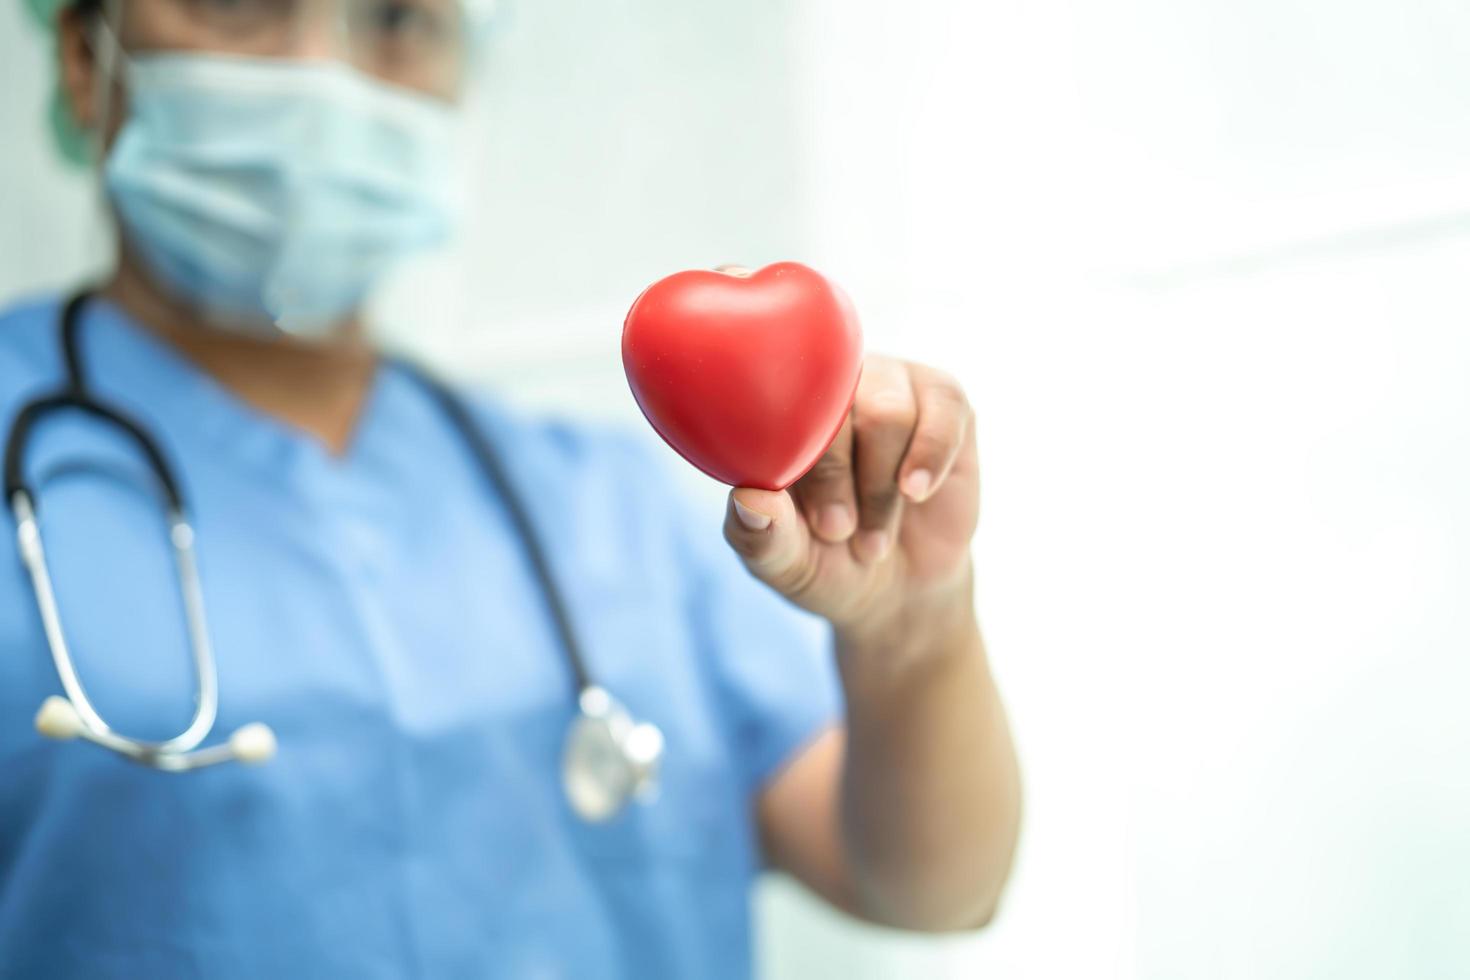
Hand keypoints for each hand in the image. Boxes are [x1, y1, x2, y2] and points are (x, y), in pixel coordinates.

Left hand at [723, 352, 978, 642]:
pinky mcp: (942, 400)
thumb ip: (761, 537)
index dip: (797, 465)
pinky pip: (943, 408)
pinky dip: (930, 455)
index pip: (775, 409)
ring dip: (881, 487)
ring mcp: (888, 385)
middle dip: (837, 479)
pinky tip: (916, 492)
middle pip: (833, 406)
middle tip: (839, 533)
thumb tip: (748, 499)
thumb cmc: (828, 565)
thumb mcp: (787, 566)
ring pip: (888, 414)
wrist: (901, 588)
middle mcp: (830, 389)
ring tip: (875, 538)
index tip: (815, 525)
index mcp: (776, 416)